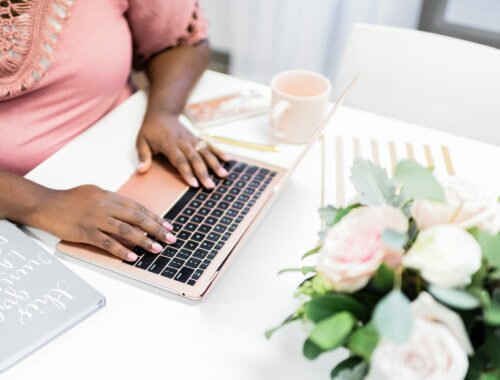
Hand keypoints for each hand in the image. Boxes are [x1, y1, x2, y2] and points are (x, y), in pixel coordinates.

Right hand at [35, 185, 174, 261]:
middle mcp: (106, 206)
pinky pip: (107, 243)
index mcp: (110, 196)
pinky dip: (121, 250)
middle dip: (157, 229)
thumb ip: (113, 201)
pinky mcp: (85, 232)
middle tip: (170, 239)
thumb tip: (131, 212)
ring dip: (144, 241)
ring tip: (157, 249)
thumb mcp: (95, 193)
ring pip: (126, 230)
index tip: (168, 226)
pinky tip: (132, 257)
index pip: (138, 207)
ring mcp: (96, 219)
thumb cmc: (70, 199)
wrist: (45, 204)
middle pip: (137, 218)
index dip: (155, 217)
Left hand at [136, 112, 229, 187]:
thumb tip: (141, 170)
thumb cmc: (151, 130)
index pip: (180, 160)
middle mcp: (183, 142)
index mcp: (169, 144)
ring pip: (205, 152)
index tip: (194, 184)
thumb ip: (143, 156)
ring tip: (223, 175)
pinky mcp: (196, 138)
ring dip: (215, 164)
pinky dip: (218, 152)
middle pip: (195, 158)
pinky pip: (209, 145)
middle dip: (204, 172)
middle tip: (211, 186)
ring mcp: (192, 139)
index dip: (187, 172)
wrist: (162, 113)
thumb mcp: (141, 141)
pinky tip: (227, 160)